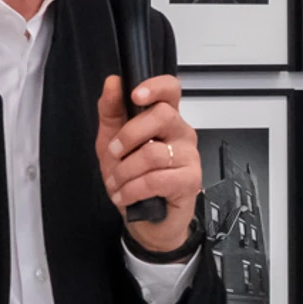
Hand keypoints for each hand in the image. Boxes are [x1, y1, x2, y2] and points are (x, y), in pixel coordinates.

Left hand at [96, 74, 199, 251]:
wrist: (145, 220)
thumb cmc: (133, 178)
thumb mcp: (111, 142)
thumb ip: (111, 112)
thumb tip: (112, 83)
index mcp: (165, 118)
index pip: (171, 90)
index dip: (155, 87)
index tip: (135, 95)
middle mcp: (181, 133)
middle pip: (162, 115)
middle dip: (129, 135)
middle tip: (114, 153)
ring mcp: (189, 156)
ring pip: (153, 153)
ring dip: (125, 171)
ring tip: (117, 183)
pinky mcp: (190, 181)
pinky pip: (156, 180)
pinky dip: (133, 189)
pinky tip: (125, 196)